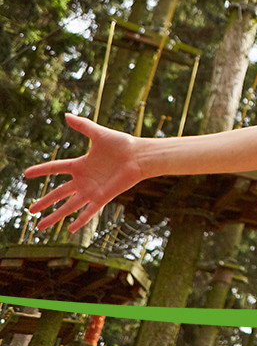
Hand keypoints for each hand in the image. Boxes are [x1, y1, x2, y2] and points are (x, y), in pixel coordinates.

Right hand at [25, 114, 146, 232]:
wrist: (140, 157)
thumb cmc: (122, 144)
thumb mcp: (99, 134)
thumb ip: (83, 126)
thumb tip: (66, 115)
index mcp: (80, 164)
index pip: (55, 168)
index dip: (41, 170)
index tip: (26, 174)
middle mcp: (84, 179)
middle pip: (58, 193)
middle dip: (44, 202)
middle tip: (30, 210)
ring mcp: (92, 190)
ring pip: (69, 206)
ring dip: (55, 216)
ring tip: (40, 227)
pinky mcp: (103, 197)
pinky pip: (89, 211)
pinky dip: (80, 220)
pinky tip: (70, 230)